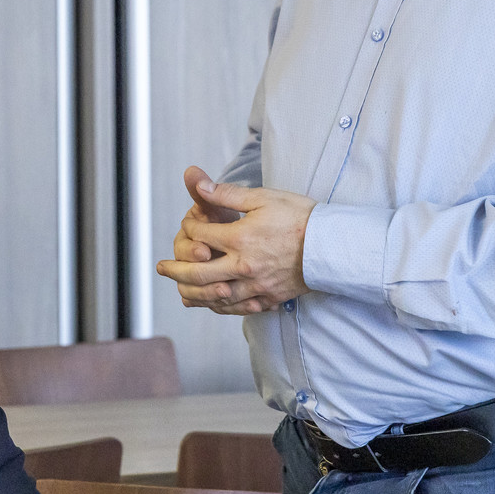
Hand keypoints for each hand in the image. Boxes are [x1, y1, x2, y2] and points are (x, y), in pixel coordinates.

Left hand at [156, 167, 314, 314]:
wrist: (333, 246)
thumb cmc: (300, 217)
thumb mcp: (263, 198)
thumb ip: (227, 193)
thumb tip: (198, 185)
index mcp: (240, 238)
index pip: (200, 237)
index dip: (189, 229)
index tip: (188, 225)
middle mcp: (243, 266)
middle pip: (198, 273)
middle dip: (175, 270)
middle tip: (161, 268)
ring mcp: (256, 286)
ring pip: (215, 296)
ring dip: (193, 293)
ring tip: (180, 290)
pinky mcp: (269, 298)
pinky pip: (237, 308)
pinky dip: (220, 307)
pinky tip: (212, 304)